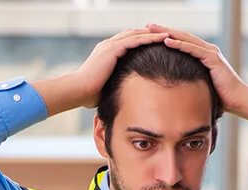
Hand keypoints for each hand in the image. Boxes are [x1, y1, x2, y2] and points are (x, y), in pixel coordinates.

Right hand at [33, 28, 168, 114]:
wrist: (77, 91)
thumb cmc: (88, 95)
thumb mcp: (105, 88)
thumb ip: (114, 86)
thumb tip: (122, 97)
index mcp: (105, 53)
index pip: (127, 42)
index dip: (141, 41)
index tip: (155, 44)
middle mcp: (108, 45)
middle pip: (133, 34)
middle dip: (149, 34)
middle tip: (165, 35)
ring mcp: (110, 45)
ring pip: (137, 34)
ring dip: (153, 33)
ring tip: (169, 34)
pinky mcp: (113, 49)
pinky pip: (136, 40)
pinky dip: (150, 38)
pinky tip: (163, 38)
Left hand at [147, 24, 247, 113]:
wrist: (238, 100)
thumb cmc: (219, 96)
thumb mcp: (199, 85)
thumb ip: (188, 80)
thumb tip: (172, 87)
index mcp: (203, 54)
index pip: (182, 41)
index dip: (166, 36)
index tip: (150, 34)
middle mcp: (207, 50)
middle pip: (182, 36)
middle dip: (164, 30)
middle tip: (147, 25)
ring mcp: (211, 53)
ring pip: (185, 39)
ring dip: (168, 33)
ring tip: (152, 29)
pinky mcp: (213, 59)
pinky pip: (193, 49)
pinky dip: (180, 45)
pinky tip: (167, 41)